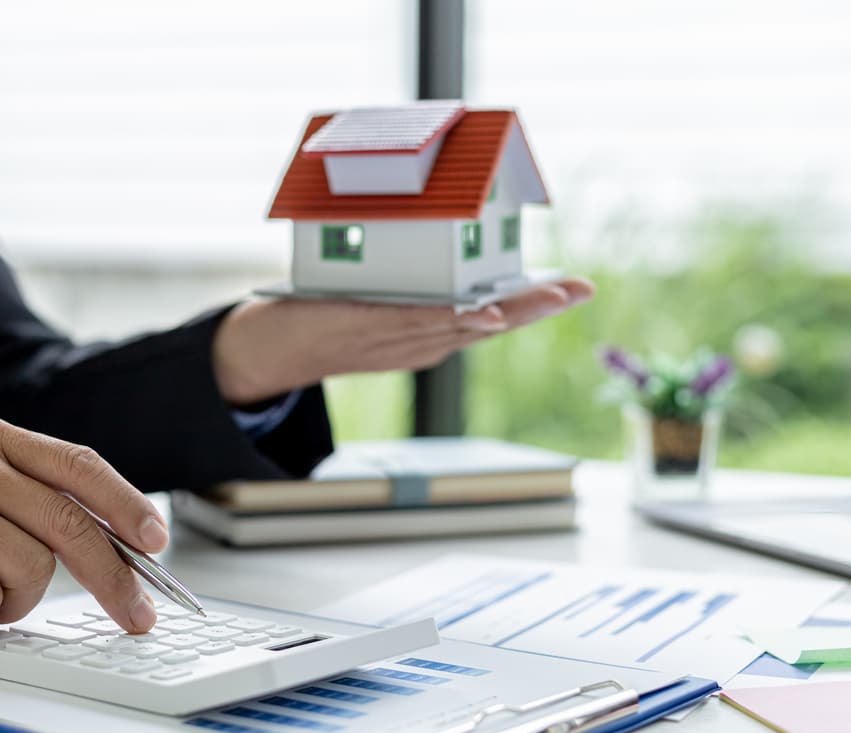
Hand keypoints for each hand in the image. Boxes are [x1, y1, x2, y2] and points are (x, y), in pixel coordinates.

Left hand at [211, 278, 594, 402]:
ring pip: (463, 324)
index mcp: (430, 331)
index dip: (536, 303)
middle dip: (539, 306)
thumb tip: (444, 262)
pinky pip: (416, 323)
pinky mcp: (368, 328)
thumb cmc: (326, 320)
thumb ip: (414, 289)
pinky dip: (451, 320)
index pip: (493, 315)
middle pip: (491, 322)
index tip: (578, 287)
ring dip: (509, 311)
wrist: (270, 351)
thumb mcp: (380, 304)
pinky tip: (482, 314)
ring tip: (550, 296)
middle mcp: (422, 340)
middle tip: (581, 289)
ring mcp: (398, 337)